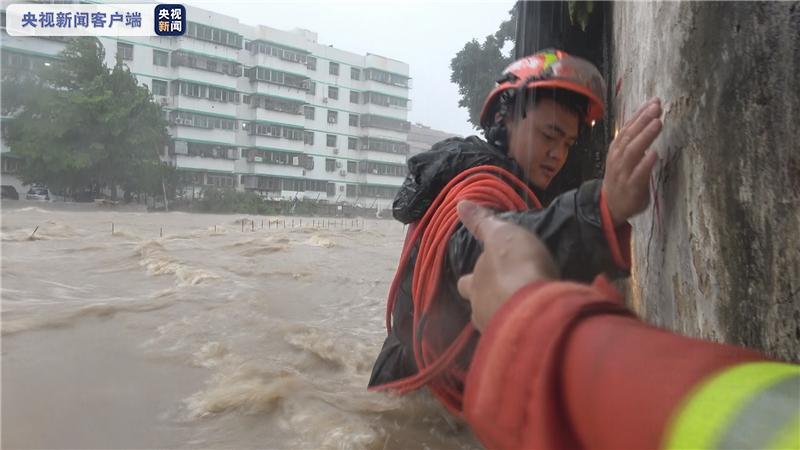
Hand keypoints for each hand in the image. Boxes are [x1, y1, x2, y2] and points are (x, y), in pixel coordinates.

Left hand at [456, 200, 558, 330]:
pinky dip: (526, 333)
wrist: (536, 310)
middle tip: (508, 296)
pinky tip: (540, 328)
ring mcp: (499, 334)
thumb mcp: (501, 235)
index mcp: (474, 285)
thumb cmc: (516, 267)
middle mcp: (480, 313)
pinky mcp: (520, 348)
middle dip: (489, 304)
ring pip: (498, 326)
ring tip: (527, 313)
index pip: (466, 283)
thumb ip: (483, 223)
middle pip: (479, 310)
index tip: (488, 273)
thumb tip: (459, 204)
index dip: (474, 279)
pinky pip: (519, 341)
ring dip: (508, 319)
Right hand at [603, 97, 663, 225]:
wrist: (610, 205)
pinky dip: (645, 163)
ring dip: (645, 136)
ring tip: (658, 123)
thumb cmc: (621, 178)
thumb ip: (634, 140)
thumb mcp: (623, 156)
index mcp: (617, 149)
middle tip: (657, 108)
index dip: (640, 114)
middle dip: (644, 120)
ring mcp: (624, 172)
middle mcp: (619, 158)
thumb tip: (648, 119)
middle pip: (630, 136)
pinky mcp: (631, 187)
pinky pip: (638, 174)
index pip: (628, 127)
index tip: (653, 102)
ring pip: (633, 151)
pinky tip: (654, 154)